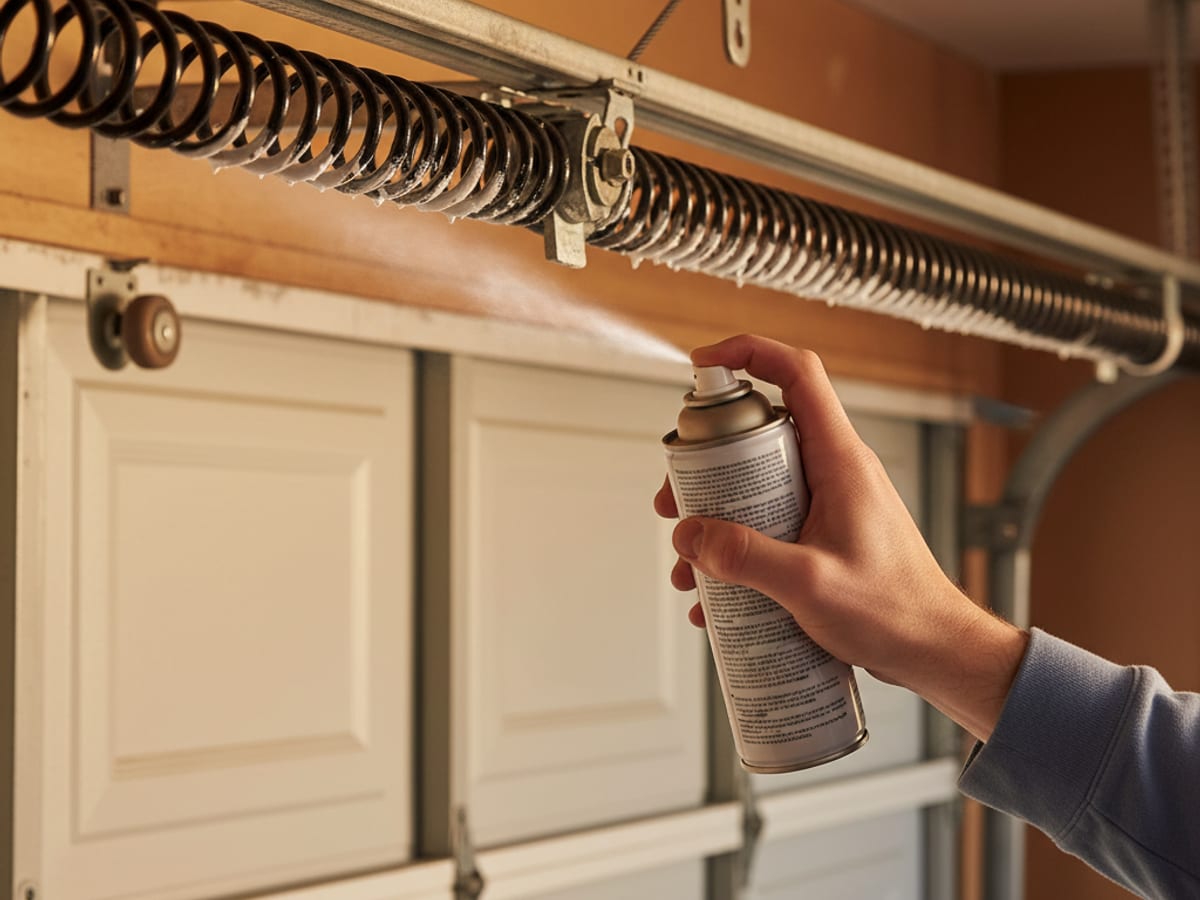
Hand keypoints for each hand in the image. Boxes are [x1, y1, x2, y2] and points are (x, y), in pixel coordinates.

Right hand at [655, 334, 1028, 741]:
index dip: (747, 354)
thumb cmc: (897, 613)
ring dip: (717, 517)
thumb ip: (745, 558)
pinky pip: (769, 522)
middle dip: (707, 464)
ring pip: (758, 483)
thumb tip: (690, 534)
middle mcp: (835, 471)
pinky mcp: (824, 534)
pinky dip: (738, 549)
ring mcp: (830, 502)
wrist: (935, 651)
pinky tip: (718, 595)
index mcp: (840, 460)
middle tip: (676, 500)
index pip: (797, 374)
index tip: (702, 365)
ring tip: (691, 563)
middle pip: (759, 434)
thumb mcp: (809, 585)